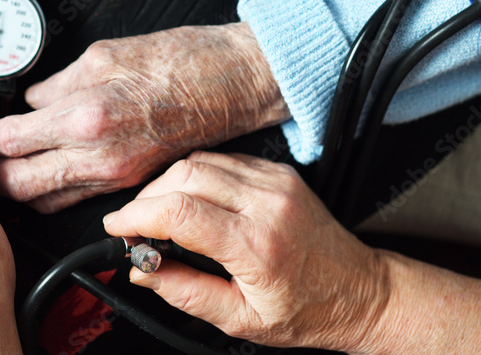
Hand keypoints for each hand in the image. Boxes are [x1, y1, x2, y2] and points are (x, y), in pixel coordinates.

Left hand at [0, 23, 290, 212]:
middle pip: (18, 183)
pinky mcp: (128, 181)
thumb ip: (57, 83)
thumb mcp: (103, 54)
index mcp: (85, 116)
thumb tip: (31, 99)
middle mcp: (97, 156)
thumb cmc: (177, 62)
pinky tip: (36, 178)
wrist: (228, 83)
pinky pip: (75, 198)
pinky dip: (48, 193)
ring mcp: (115, 175)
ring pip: (45, 200)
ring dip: (12, 190)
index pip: (11, 140)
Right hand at [102, 152, 388, 353]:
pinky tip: (191, 199)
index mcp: (257, 246)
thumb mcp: (242, 320)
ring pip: (200, 162)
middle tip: (136, 227)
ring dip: (168, 183)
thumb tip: (144, 273)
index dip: (138, 216)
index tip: (118, 228)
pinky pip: (223, 160)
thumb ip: (186, 293)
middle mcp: (267, 204)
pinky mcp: (279, 172)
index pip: (179, 213)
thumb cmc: (309, 310)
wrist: (361, 291)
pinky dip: (196, 175)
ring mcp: (275, 182)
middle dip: (147, 198)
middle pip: (184, 177)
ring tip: (159, 215)